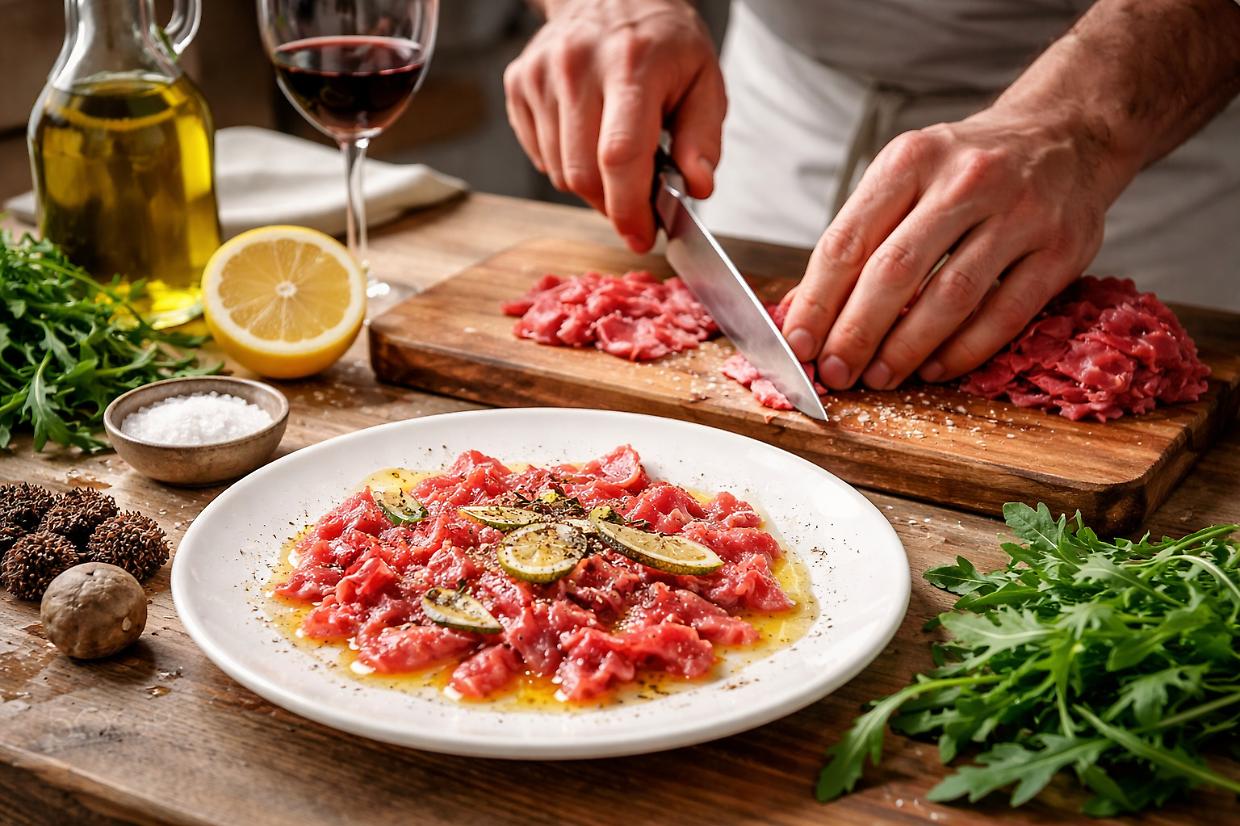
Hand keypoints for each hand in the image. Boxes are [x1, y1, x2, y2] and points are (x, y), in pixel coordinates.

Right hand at [504, 0, 724, 250]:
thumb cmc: (662, 42)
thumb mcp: (704, 79)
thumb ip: (703, 137)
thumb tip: (698, 187)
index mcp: (630, 65)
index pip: (620, 155)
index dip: (629, 208)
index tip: (642, 236)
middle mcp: (577, 66)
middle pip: (583, 174)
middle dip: (612, 205)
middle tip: (637, 203)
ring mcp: (540, 75)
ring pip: (559, 172)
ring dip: (591, 186)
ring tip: (617, 161)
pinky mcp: (519, 84)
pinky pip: (540, 156)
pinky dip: (567, 164)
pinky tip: (589, 139)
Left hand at [781, 107, 1131, 389]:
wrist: (1067, 133)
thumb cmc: (967, 168)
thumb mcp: (906, 178)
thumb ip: (856, 239)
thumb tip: (799, 312)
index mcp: (912, 159)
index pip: (848, 239)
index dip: (817, 300)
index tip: (798, 345)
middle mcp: (966, 180)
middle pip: (895, 270)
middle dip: (856, 331)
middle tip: (835, 371)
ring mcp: (1020, 213)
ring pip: (951, 295)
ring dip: (907, 348)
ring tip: (879, 377)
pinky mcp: (1062, 249)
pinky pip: (1006, 314)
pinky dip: (964, 350)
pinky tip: (934, 369)